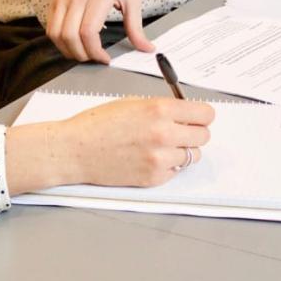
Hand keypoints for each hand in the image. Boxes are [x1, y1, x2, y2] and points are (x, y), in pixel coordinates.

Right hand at [5, 98, 214, 193]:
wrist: (75, 150)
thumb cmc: (98, 124)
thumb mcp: (132, 103)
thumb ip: (162, 107)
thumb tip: (185, 113)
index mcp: (160, 110)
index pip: (205, 114)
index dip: (201, 115)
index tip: (197, 117)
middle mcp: (164, 134)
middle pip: (203, 136)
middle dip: (194, 132)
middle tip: (180, 132)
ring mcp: (160, 159)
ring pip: (193, 156)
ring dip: (183, 151)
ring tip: (162, 146)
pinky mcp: (154, 178)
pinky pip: (176, 171)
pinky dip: (168, 166)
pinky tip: (149, 158)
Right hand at [46, 0, 154, 63]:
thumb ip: (136, 26)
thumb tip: (146, 48)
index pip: (88, 31)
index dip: (95, 51)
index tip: (104, 58)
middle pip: (70, 36)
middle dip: (81, 55)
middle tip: (93, 58)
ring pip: (56, 34)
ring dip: (68, 50)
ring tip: (82, 53)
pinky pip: (51, 27)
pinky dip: (60, 41)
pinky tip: (73, 42)